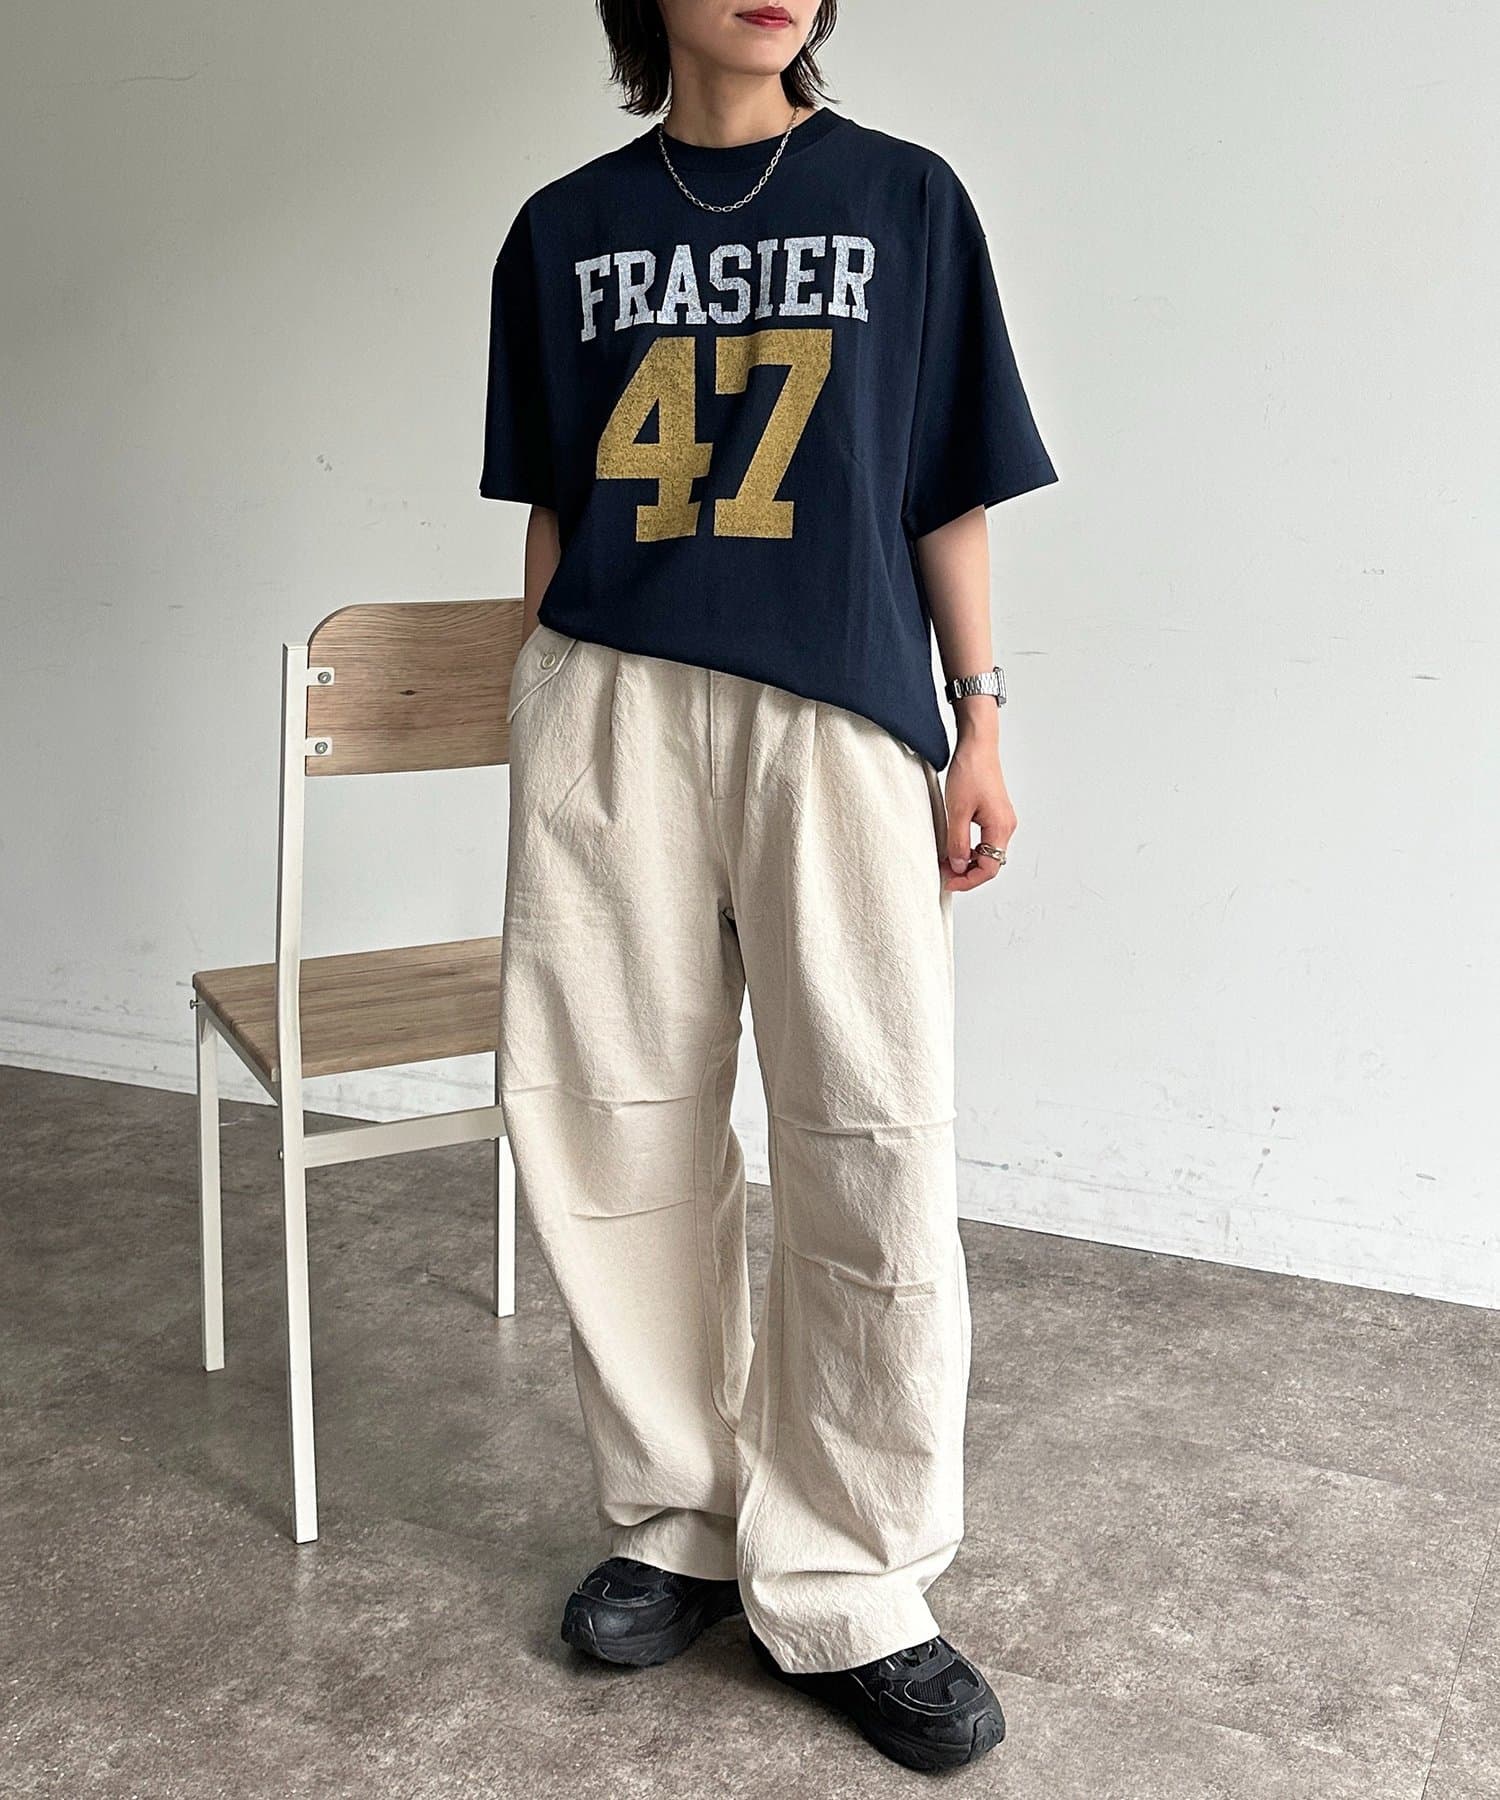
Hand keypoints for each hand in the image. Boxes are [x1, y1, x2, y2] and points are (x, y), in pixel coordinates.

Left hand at [940, 715, 1015, 892]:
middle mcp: (1006, 826)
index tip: (948, 882)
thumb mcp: (957, 810)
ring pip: (987, 852)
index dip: (968, 880)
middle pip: (990, 863)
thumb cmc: (970, 771)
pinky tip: (954, 845)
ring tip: (945, 860)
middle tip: (944, 872)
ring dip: (967, 860)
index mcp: (1000, 827)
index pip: (990, 868)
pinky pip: (984, 840)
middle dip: (967, 872)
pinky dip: (969, 847)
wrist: (977, 746)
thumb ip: (957, 841)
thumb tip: (958, 865)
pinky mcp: (994, 814)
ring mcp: (1001, 820)